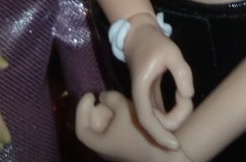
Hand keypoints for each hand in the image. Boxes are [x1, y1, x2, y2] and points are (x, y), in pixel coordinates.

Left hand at [76, 91, 192, 161]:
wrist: (163, 151)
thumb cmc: (139, 132)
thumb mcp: (123, 109)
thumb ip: (110, 98)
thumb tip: (103, 96)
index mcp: (99, 144)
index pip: (81, 129)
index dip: (81, 110)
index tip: (90, 94)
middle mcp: (105, 148)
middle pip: (93, 127)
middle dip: (97, 109)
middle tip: (105, 96)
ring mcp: (116, 147)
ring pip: (105, 127)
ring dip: (108, 112)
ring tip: (116, 99)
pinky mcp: (126, 144)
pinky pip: (115, 129)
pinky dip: (116, 117)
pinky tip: (126, 108)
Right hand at [123, 16, 193, 146]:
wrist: (139, 33)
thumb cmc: (154, 41)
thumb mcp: (172, 51)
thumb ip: (182, 73)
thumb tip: (188, 96)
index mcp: (140, 90)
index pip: (147, 120)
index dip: (160, 134)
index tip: (176, 142)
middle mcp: (140, 98)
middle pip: (155, 123)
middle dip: (175, 120)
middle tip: (187, 99)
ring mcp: (144, 98)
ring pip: (159, 119)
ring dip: (175, 116)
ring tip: (185, 95)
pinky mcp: (150, 95)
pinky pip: (160, 112)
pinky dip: (172, 112)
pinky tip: (182, 100)